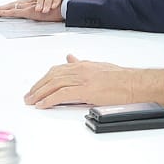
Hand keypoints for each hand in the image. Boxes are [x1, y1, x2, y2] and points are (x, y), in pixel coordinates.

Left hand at [24, 55, 163, 107]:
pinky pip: (62, 95)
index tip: (36, 87)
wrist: (135, 83)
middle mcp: (80, 70)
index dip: (44, 79)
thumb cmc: (122, 77)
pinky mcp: (87, 91)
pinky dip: (50, 100)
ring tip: (31, 101)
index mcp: (83, 65)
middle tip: (29, 96)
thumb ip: (82, 63)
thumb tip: (70, 58)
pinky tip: (42, 104)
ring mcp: (83, 80)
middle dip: (38, 87)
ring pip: (54, 85)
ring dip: (40, 94)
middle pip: (52, 77)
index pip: (57, 70)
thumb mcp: (98, 66)